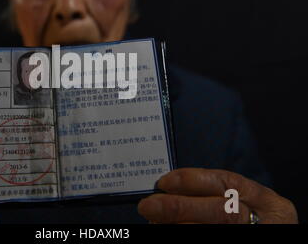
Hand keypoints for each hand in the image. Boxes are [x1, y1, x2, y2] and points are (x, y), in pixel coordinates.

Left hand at [138, 168, 297, 223]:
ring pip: (215, 228)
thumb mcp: (242, 204)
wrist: (264, 231)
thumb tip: (167, 190)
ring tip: (154, 221)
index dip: (192, 180)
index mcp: (268, 202)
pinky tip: (165, 230)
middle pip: (221, 212)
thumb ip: (212, 195)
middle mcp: (267, 221)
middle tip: (147, 206)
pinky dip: (183, 234)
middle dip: (180, 207)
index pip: (228, 183)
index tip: (163, 182)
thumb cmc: (246, 221)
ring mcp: (257, 235)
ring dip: (178, 226)